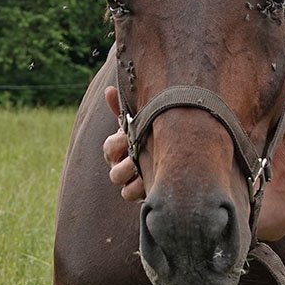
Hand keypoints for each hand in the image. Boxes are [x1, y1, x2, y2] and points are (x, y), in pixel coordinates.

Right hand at [103, 86, 145, 200]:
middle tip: (142, 152)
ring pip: (119, 181)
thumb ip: (124, 108)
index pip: (109, 146)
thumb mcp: (141, 120)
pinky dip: (139, 188)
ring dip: (132, 173)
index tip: (132, 134)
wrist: (175, 155)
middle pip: (112, 166)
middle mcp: (119, 165)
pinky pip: (129, 194)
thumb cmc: (152, 134)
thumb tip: (109, 90)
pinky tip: (155, 177)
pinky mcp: (138, 193)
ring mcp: (128, 181)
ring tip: (148, 165)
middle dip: (126, 160)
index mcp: (118, 148)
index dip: (119, 141)